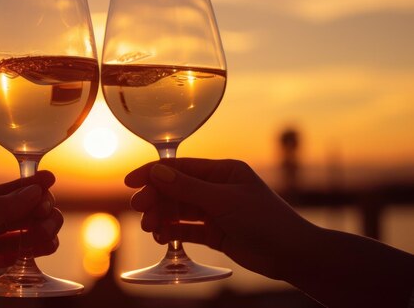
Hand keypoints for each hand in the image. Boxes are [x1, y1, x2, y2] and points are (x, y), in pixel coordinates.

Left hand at [0, 171, 61, 307]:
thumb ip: (1, 210)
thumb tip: (31, 191)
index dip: (26, 185)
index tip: (51, 178)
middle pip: (8, 214)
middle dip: (33, 213)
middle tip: (52, 217)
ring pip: (10, 236)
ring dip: (33, 234)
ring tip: (51, 237)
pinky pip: (5, 256)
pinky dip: (24, 252)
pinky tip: (41, 250)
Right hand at [125, 159, 314, 279]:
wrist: (294, 255)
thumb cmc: (265, 221)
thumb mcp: (223, 201)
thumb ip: (188, 187)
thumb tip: (156, 172)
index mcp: (222, 171)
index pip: (180, 168)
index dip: (153, 173)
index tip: (130, 182)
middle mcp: (217, 188)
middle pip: (176, 189)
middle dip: (156, 198)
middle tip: (139, 209)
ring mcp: (216, 210)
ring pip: (180, 210)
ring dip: (162, 216)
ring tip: (150, 227)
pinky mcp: (216, 232)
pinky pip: (188, 228)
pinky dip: (173, 231)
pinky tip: (161, 236)